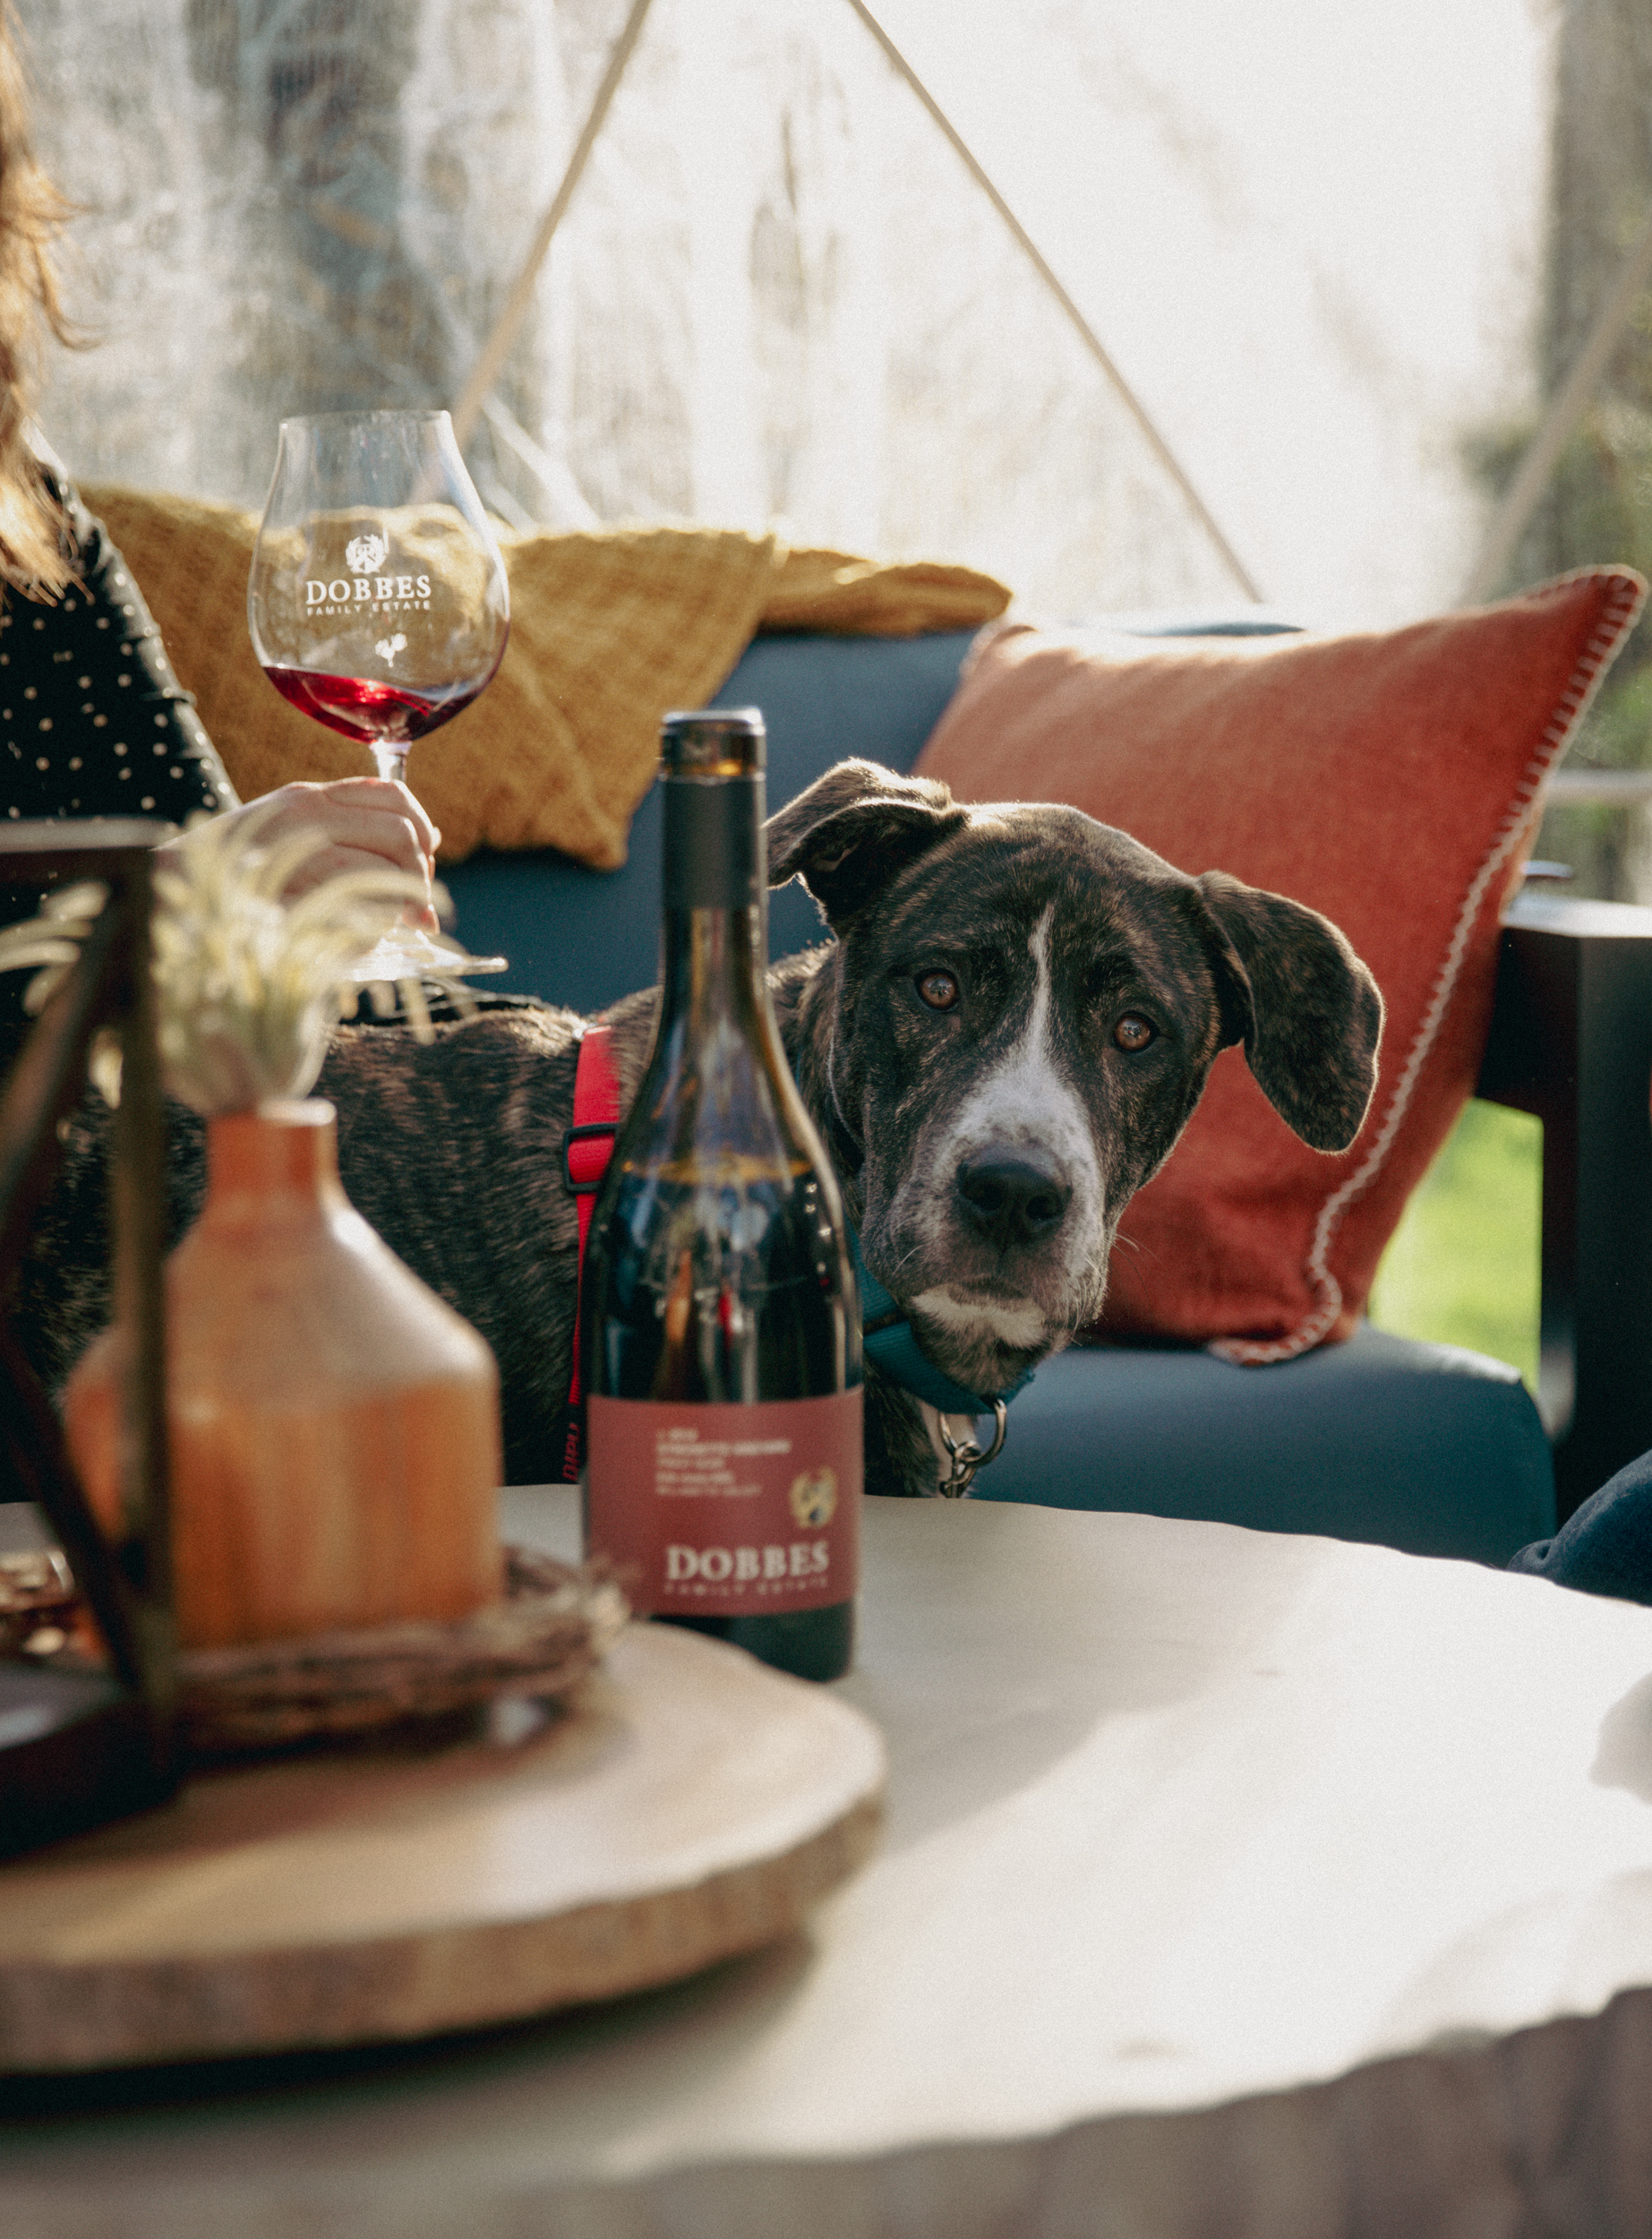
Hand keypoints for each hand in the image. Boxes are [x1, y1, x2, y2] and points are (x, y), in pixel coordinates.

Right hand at [158, 780, 442, 930]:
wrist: (166, 900)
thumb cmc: (234, 875)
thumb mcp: (290, 834)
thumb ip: (352, 829)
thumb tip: (432, 837)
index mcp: (306, 799)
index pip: (394, 796)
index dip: (422, 829)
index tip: (424, 859)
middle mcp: (302, 820)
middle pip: (400, 837)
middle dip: (418, 876)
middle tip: (415, 909)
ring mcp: (294, 860)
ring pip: (383, 875)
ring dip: (397, 908)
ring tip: (384, 928)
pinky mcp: (291, 905)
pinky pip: (358, 917)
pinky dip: (370, 934)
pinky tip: (353, 943)